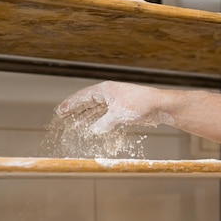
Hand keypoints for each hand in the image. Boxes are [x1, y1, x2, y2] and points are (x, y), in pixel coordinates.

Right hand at [55, 81, 173, 133]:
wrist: (159, 106)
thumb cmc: (141, 104)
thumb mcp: (118, 115)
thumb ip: (103, 123)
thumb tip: (92, 131)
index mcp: (106, 89)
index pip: (83, 96)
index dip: (71, 104)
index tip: (61, 110)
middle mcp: (109, 94)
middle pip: (87, 102)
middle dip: (75, 110)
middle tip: (62, 116)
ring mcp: (116, 102)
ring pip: (96, 109)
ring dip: (85, 116)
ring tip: (73, 123)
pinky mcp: (122, 110)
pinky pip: (105, 116)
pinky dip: (97, 121)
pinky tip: (92, 127)